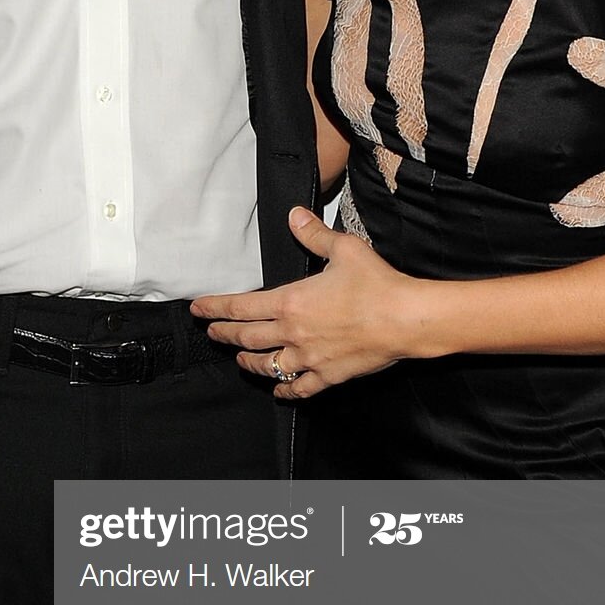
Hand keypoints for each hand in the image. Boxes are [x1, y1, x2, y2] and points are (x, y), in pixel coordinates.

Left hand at [190, 207, 419, 398]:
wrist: (406, 319)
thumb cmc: (377, 283)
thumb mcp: (344, 249)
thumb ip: (314, 234)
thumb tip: (294, 215)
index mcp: (290, 301)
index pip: (239, 307)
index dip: (215, 308)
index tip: (199, 309)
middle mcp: (293, 332)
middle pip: (245, 338)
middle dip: (224, 335)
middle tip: (212, 333)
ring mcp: (309, 358)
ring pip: (266, 365)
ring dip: (248, 362)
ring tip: (240, 359)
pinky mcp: (328, 375)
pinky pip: (299, 388)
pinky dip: (284, 389)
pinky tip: (279, 389)